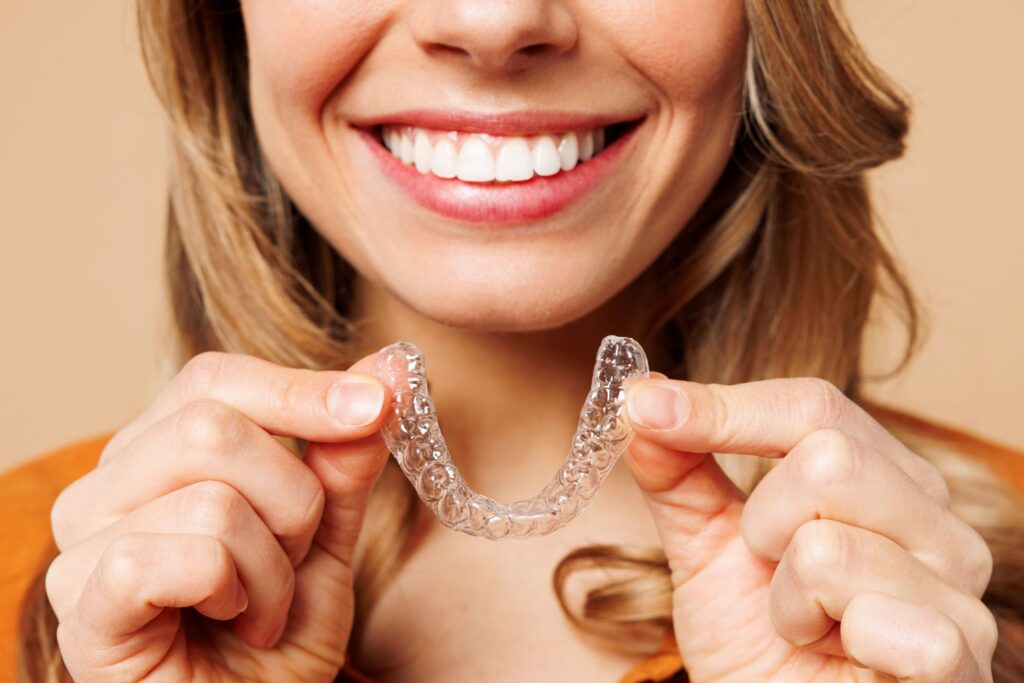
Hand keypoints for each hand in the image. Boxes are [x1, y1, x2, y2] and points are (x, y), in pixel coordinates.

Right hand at [46, 350, 392, 681]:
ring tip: (263, 606)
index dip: (300, 389)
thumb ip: (342, 459)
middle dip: (293, 499)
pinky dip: (238, 591)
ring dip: (273, 566)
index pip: (215, 380)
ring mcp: (82, 548)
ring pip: (214, 500)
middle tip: (295, 557)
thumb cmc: (275, 633)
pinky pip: (185, 556)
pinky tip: (231, 621)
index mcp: (154, 454)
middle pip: (212, 427)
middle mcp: (105, 488)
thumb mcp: (325, 537)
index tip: (377, 404)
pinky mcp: (84, 608)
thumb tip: (387, 371)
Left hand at [622, 375, 996, 681]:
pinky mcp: (956, 654)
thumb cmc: (757, 643)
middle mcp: (935, 521)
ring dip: (786, 600)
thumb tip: (645, 396)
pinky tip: (842, 658)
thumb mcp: (705, 546)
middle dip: (762, 525)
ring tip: (806, 627)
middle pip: (828, 458)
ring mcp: (957, 588)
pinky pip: (870, 614)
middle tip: (768, 574)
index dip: (726, 407)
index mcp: (883, 479)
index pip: (814, 406)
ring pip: (829, 544)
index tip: (646, 409)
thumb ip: (679, 472)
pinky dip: (824, 640)